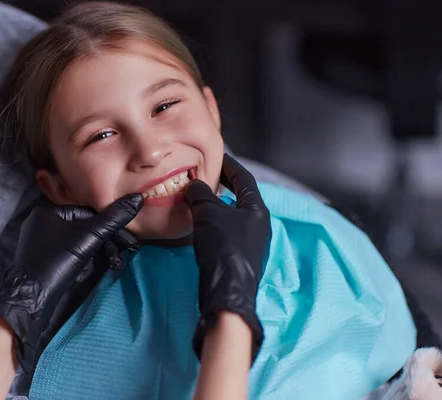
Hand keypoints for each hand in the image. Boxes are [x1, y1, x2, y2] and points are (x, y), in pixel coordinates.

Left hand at [0, 194, 142, 373]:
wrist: (32, 298)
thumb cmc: (58, 261)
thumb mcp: (89, 237)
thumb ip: (114, 219)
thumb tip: (137, 198)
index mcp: (48, 211)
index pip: (88, 212)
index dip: (110, 225)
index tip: (128, 238)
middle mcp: (43, 223)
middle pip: (85, 227)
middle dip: (107, 242)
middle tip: (130, 251)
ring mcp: (43, 242)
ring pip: (80, 242)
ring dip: (100, 252)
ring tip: (116, 264)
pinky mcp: (45, 259)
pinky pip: (71, 253)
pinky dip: (86, 259)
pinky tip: (98, 268)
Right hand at [185, 154, 271, 361]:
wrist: (227, 290)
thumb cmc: (223, 246)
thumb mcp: (208, 213)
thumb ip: (201, 194)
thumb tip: (195, 185)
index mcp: (258, 209)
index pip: (245, 179)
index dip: (230, 165)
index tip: (218, 157)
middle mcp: (260, 225)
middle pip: (242, 197)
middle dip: (225, 186)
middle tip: (208, 178)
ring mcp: (253, 243)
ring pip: (235, 216)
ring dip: (219, 206)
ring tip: (201, 200)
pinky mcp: (242, 258)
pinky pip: (229, 231)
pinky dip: (217, 223)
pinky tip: (204, 226)